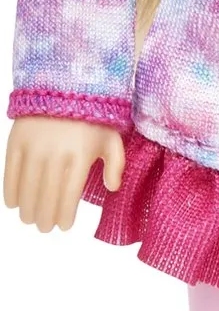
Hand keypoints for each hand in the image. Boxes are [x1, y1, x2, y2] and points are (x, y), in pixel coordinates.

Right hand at [3, 115, 125, 232]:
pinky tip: (14, 204)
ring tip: (30, 219)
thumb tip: (112, 187)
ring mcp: (34, 147)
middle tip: (45, 226)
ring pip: (27, 190)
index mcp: (81, 155)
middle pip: (46, 198)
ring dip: (28, 210)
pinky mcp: (17, 141)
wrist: (64, 84)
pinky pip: (10, 173)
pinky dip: (10, 193)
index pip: (70, 197)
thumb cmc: (91, 115)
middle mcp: (56, 153)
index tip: (64, 225)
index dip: (65, 217)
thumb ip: (116, 163)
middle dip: (45, 219)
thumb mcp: (111, 136)